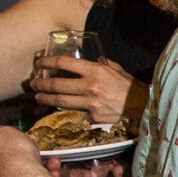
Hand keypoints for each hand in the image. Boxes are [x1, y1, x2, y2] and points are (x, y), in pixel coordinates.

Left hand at [26, 56, 142, 126]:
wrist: (145, 108)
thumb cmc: (133, 88)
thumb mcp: (119, 71)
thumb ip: (105, 65)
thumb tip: (96, 59)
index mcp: (96, 71)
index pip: (64, 63)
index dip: (47, 62)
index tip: (39, 63)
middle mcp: (90, 86)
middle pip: (56, 84)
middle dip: (40, 84)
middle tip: (32, 84)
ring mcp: (90, 103)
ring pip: (60, 101)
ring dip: (45, 99)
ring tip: (38, 97)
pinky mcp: (93, 117)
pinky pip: (75, 113)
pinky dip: (66, 111)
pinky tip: (58, 109)